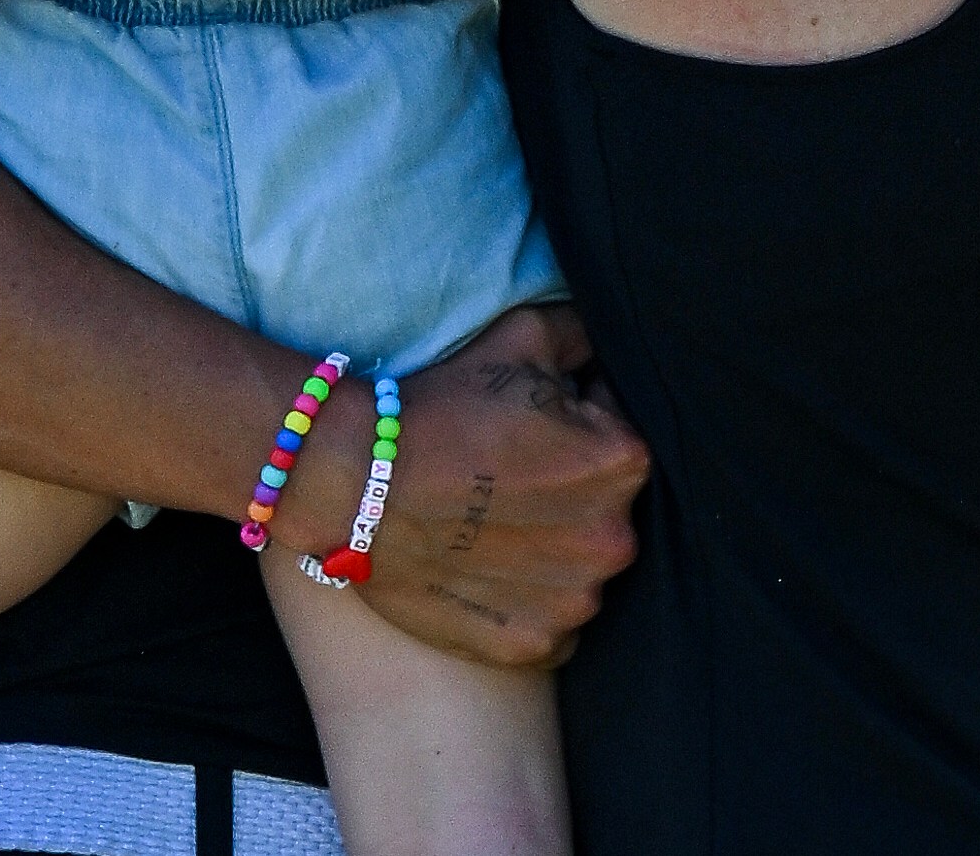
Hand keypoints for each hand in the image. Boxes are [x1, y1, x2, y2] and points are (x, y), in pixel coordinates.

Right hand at [270, 306, 646, 668]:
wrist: (357, 484)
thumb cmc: (444, 407)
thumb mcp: (523, 336)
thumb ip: (586, 333)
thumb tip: (610, 339)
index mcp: (622, 461)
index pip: (619, 431)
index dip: (574, 419)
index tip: (528, 424)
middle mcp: (614, 539)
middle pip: (605, 504)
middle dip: (569, 486)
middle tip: (506, 472)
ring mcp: (576, 602)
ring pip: (580, 565)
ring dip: (550, 545)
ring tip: (490, 519)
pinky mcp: (536, 646)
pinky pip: (551, 617)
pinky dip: (526, 597)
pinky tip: (485, 565)